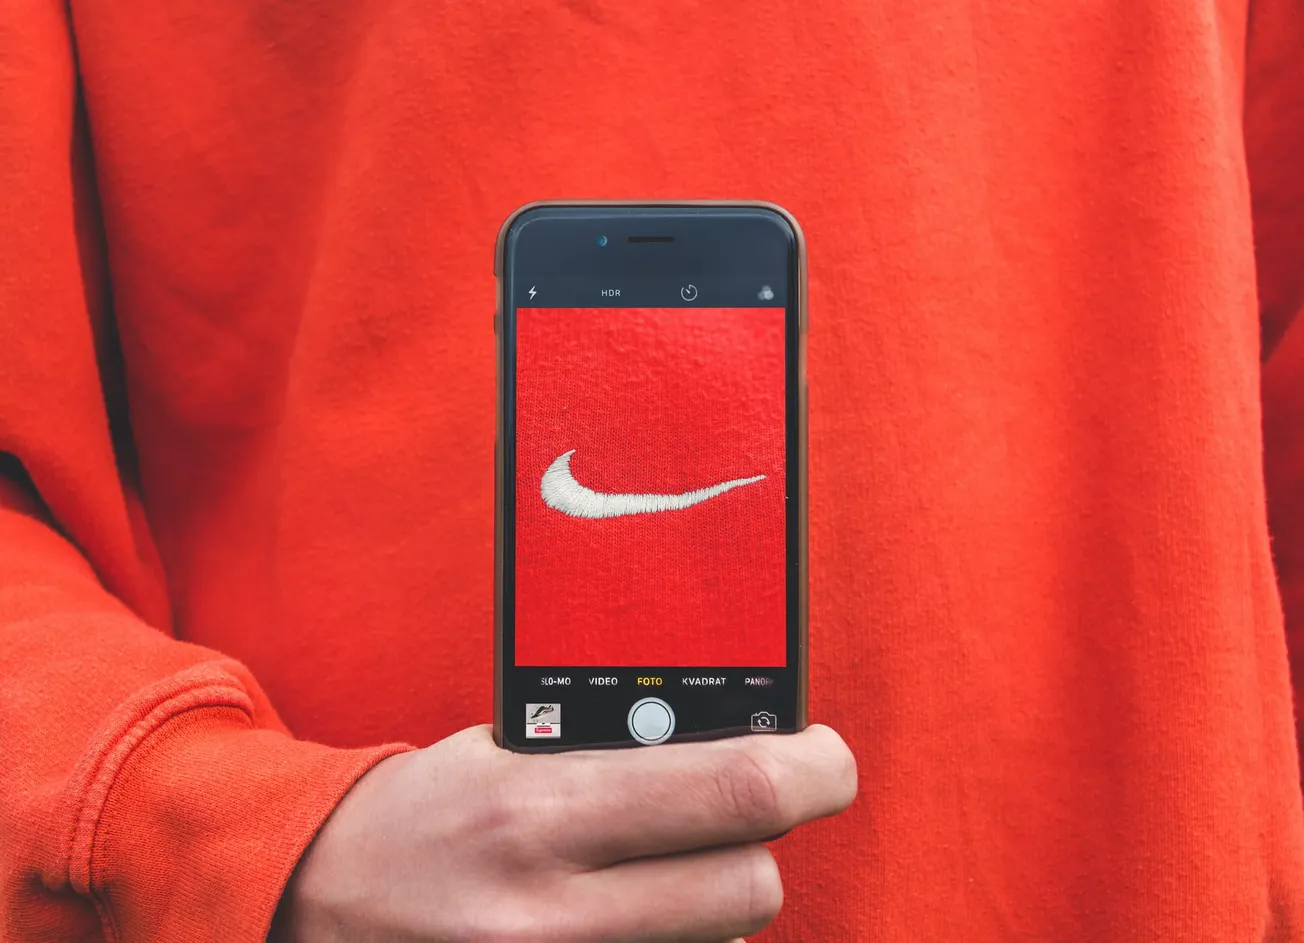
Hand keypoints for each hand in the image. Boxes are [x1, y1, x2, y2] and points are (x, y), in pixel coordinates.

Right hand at [273, 724, 856, 941]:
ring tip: (660, 868)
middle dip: (763, 841)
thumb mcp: (506, 748)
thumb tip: (735, 740)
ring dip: (718, 902)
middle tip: (737, 812)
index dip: (813, 769)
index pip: (738, 789)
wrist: (317, 903)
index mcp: (542, 806)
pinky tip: (637, 913)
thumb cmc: (424, 813)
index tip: (823, 757)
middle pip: (753, 884)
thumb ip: (616, 751)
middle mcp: (553, 909)